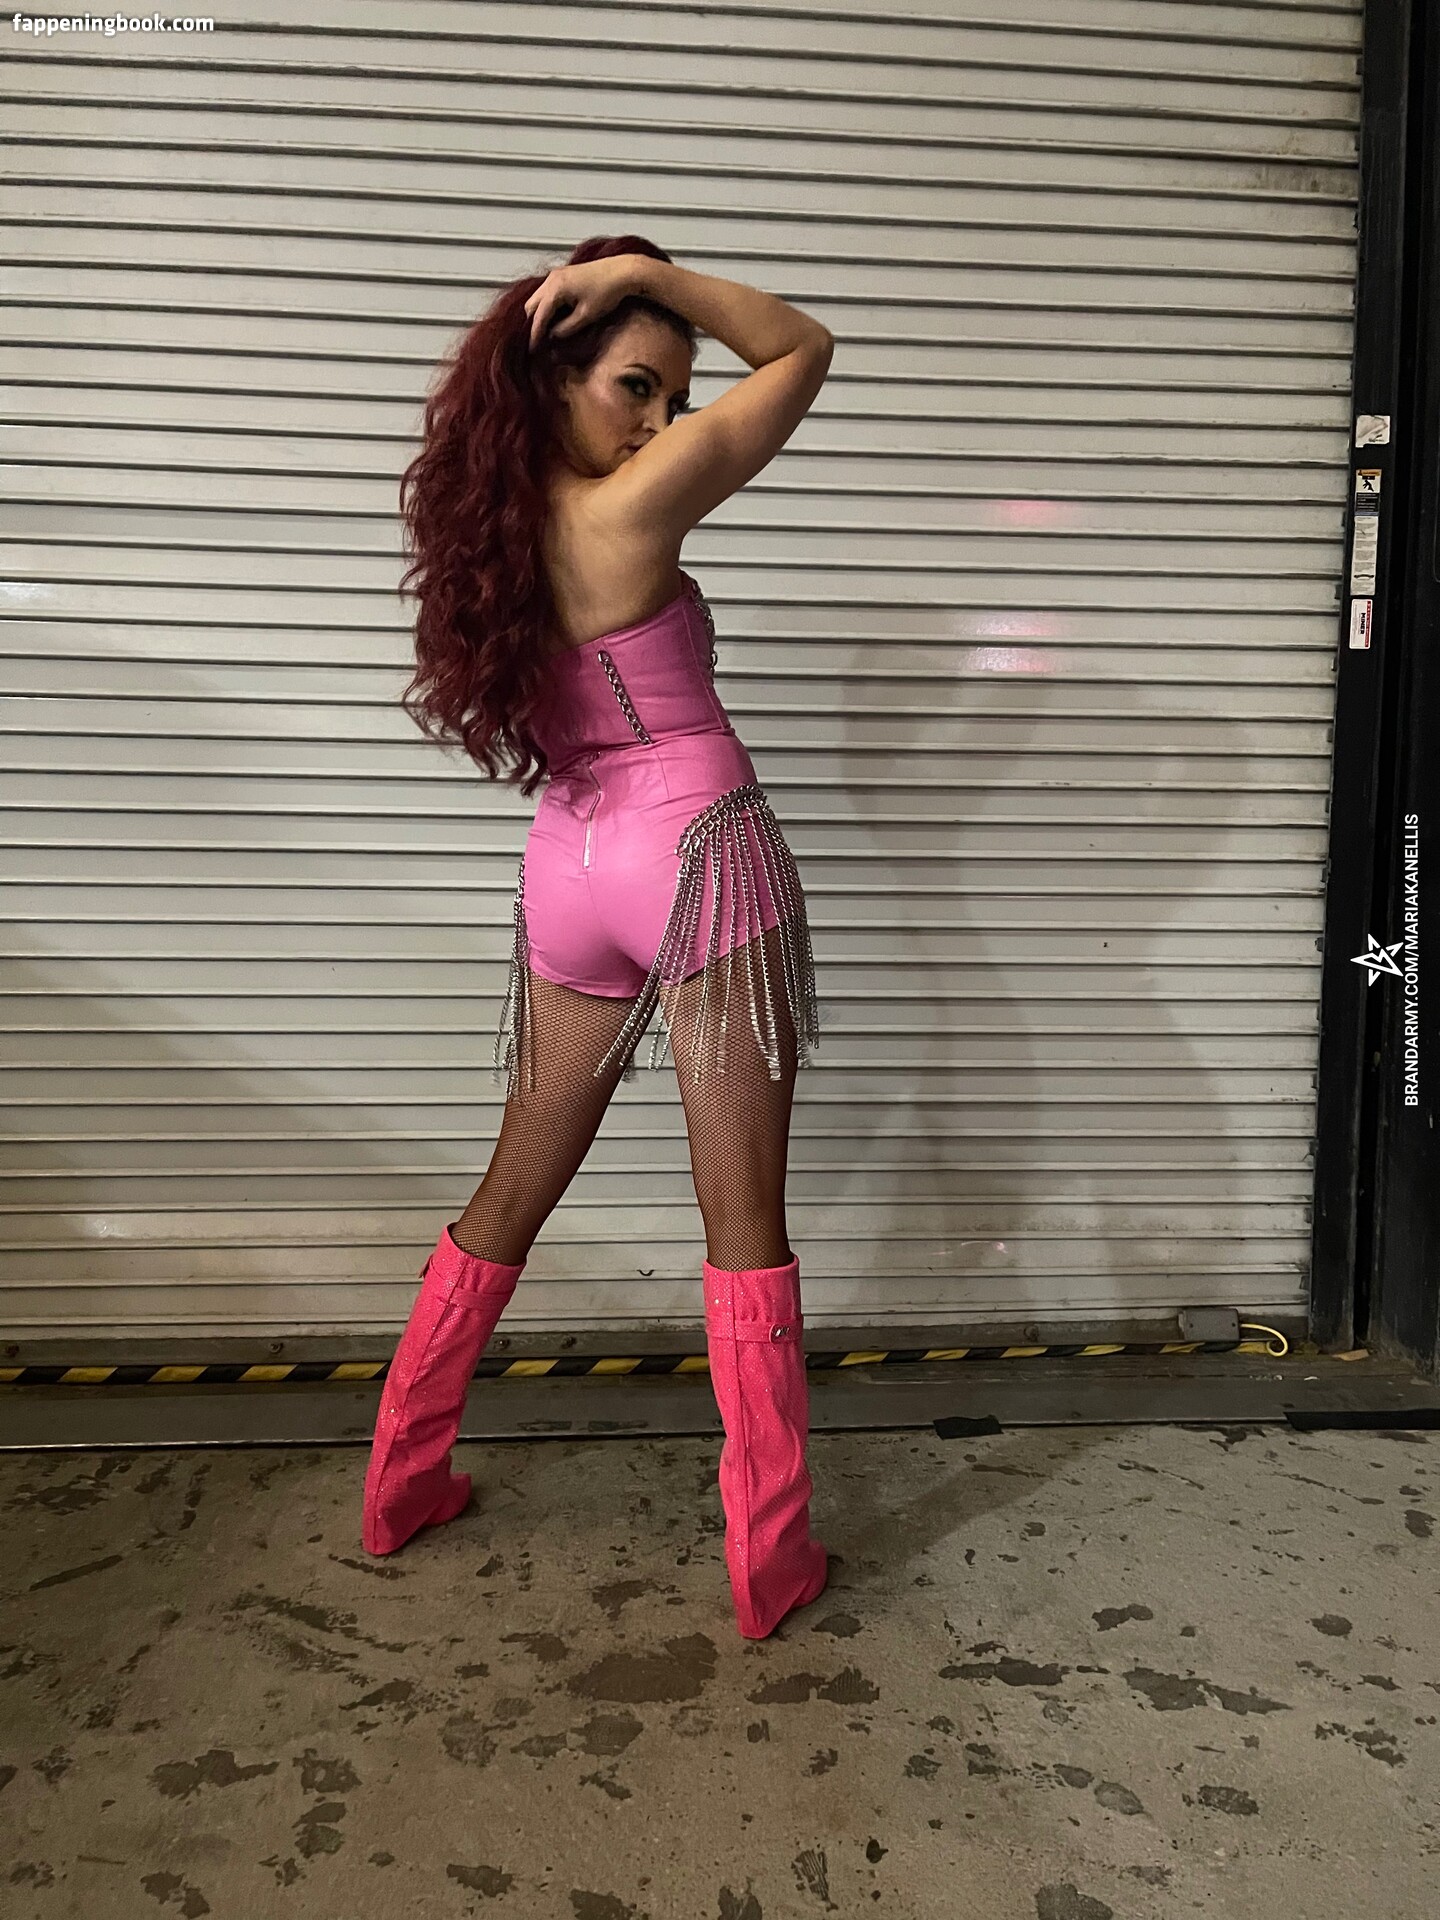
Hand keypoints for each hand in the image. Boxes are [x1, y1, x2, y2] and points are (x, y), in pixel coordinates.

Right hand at [523, 256, 642, 349]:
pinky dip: (547, 305)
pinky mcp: (562, 275)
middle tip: (539, 340)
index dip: (535, 334)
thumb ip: (566, 328)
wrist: (622, 271)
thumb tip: (552, 336)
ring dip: (540, 314)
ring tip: (547, 331)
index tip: (532, 349)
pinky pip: (546, 292)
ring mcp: (556, 274)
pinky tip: (555, 317)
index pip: (539, 315)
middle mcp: (552, 278)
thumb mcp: (586, 316)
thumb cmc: (607, 292)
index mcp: (556, 288)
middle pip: (532, 304)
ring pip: (538, 298)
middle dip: (533, 323)